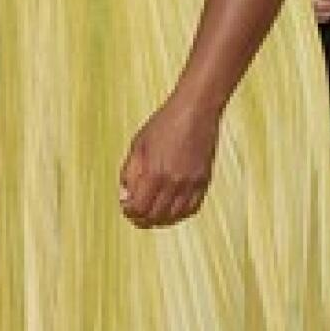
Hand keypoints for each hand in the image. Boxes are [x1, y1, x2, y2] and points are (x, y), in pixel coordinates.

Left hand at [118, 95, 219, 227]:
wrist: (195, 112)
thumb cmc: (164, 124)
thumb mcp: (137, 146)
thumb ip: (129, 173)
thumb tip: (125, 196)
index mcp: (153, 173)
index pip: (139, 208)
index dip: (130, 212)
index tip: (127, 208)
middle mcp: (173, 182)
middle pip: (155, 216)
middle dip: (142, 218)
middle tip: (137, 214)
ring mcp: (190, 183)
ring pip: (174, 216)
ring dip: (161, 218)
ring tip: (152, 213)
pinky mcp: (204, 181)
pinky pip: (192, 208)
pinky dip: (179, 213)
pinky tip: (171, 208)